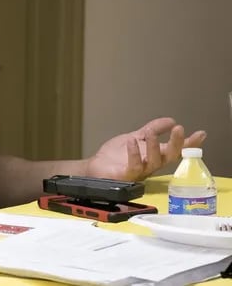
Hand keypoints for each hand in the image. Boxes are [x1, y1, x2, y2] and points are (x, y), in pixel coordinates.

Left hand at [86, 117, 205, 180]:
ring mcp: (140, 171)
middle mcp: (151, 165)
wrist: (95, 167)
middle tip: (179, 129)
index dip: (189, 143)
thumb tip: (170, 120)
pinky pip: (134, 166)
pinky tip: (132, 141)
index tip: (201, 134)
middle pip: (169, 156)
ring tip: (152, 133)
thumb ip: (152, 129)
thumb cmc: (116, 156)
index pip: (175, 149)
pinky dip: (134, 154)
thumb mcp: (136, 137)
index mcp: (155, 155)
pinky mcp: (126, 175)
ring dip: (154, 146)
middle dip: (176, 143)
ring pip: (154, 162)